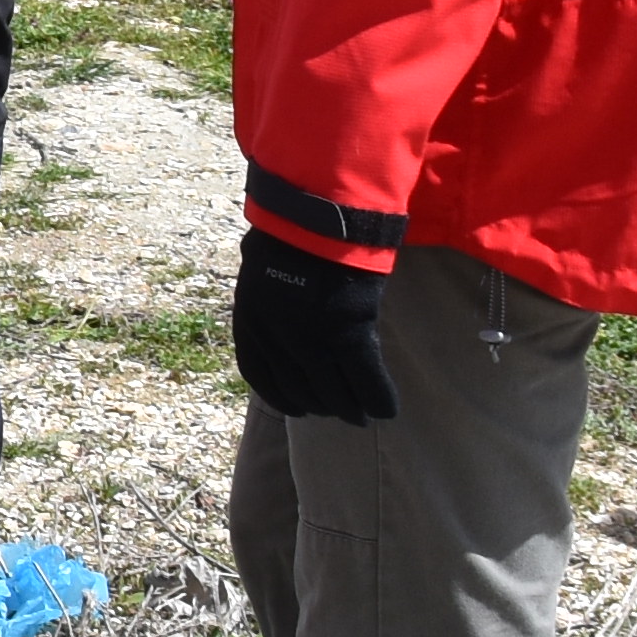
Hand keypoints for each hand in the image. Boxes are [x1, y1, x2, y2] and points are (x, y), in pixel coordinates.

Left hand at [230, 226, 398, 423]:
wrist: (311, 219)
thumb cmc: (288, 233)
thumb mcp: (261, 269)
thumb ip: (268, 299)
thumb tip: (278, 314)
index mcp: (249, 321)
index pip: (259, 374)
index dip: (279, 396)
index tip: (296, 408)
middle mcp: (276, 339)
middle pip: (298, 389)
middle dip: (320, 406)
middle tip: (339, 412)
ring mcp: (311, 340)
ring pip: (332, 392)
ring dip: (349, 410)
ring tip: (361, 417)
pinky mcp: (347, 335)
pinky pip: (365, 379)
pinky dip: (378, 398)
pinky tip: (387, 410)